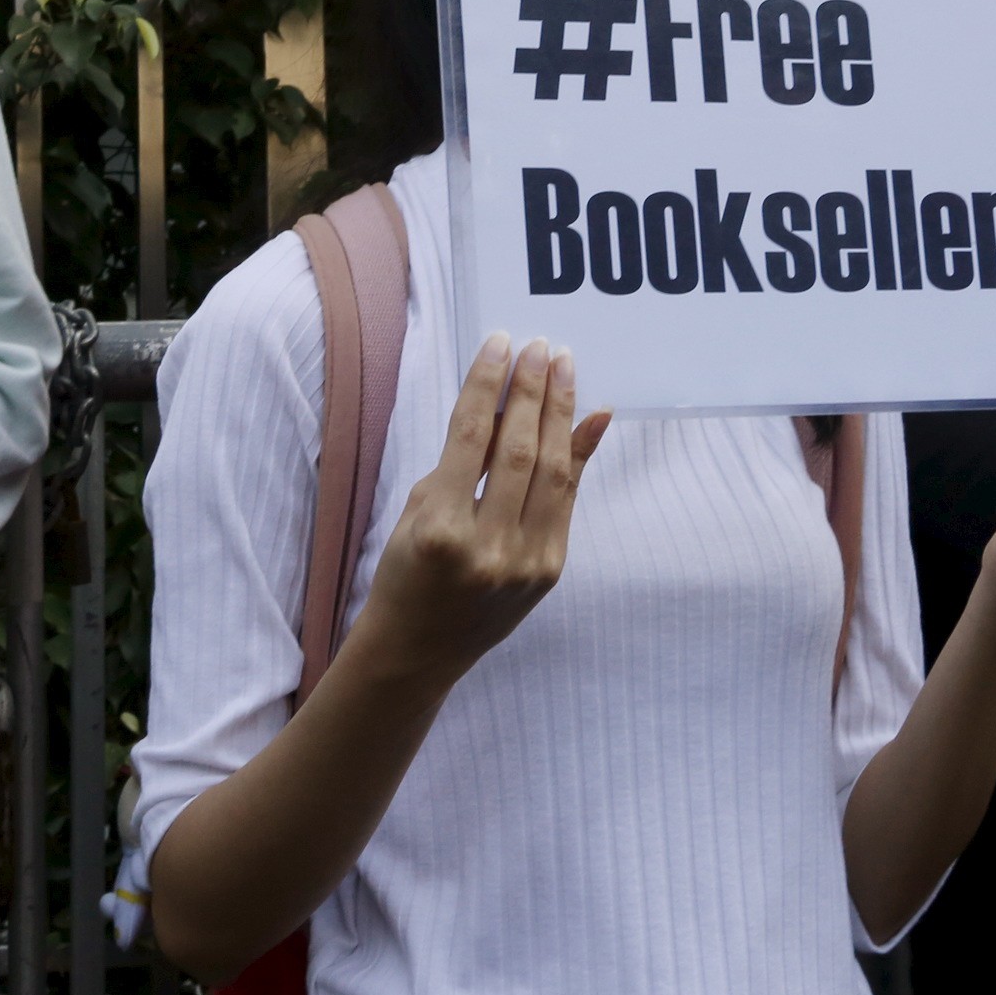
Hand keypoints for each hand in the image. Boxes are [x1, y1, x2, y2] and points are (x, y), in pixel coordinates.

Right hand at [342, 336, 609, 689]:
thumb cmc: (406, 571)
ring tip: (562, 366)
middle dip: (531, 391)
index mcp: (439, 529)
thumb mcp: (418, 509)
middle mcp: (486, 547)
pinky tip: (590, 414)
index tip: (501, 344)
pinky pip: (567, 499)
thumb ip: (463, 460)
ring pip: (550, 470)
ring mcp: (524, 563)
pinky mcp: (549, 571)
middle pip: (517, 450)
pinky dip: (580, 453)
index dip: (487, 384)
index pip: (469, 438)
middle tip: (540, 346)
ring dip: (559, 411)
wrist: (418, 650)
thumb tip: (507, 402)